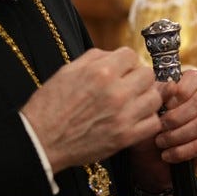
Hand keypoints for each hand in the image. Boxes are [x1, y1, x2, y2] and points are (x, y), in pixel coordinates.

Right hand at [21, 48, 160, 171]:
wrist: (41, 140)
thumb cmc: (51, 105)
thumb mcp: (68, 70)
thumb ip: (95, 58)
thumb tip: (115, 55)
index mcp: (101, 72)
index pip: (131, 55)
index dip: (125, 62)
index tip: (120, 70)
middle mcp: (116, 92)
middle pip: (148, 75)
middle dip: (138, 77)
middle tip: (128, 86)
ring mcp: (123, 116)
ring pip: (155, 98)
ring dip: (145, 98)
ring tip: (133, 102)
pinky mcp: (125, 137)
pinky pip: (153, 123)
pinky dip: (148, 119)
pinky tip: (135, 119)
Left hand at [129, 68, 196, 187]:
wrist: (142, 163)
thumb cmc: (141, 132)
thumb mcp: (142, 112)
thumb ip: (156, 96)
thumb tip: (172, 86)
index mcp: (181, 92)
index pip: (194, 78)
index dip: (183, 88)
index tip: (165, 102)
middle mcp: (196, 105)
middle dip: (175, 117)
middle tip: (158, 126)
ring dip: (175, 135)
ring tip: (159, 143)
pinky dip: (180, 151)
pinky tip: (166, 155)